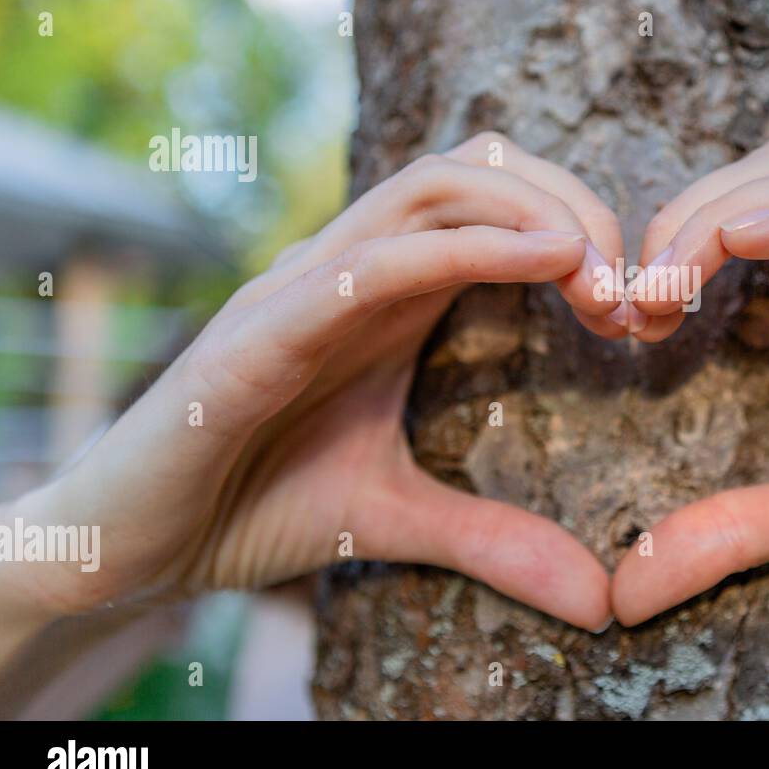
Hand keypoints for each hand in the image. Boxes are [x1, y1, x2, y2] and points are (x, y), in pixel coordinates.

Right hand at [0, 134, 625, 640]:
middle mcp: (352, 269)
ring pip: (431, 187)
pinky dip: (466, 248)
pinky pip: (373, 261)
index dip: (580, 228)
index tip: (637, 305)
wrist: (131, 543)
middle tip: (634, 288)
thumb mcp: (398, 519)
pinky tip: (543, 261)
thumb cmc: (253, 506)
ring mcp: (304, 285)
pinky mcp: (263, 327)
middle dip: (574, 205)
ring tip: (598, 272)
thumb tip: (599, 599)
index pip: (496, 202)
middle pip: (477, 169)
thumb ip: (494, 541)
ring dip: (533, 214)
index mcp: (390, 294)